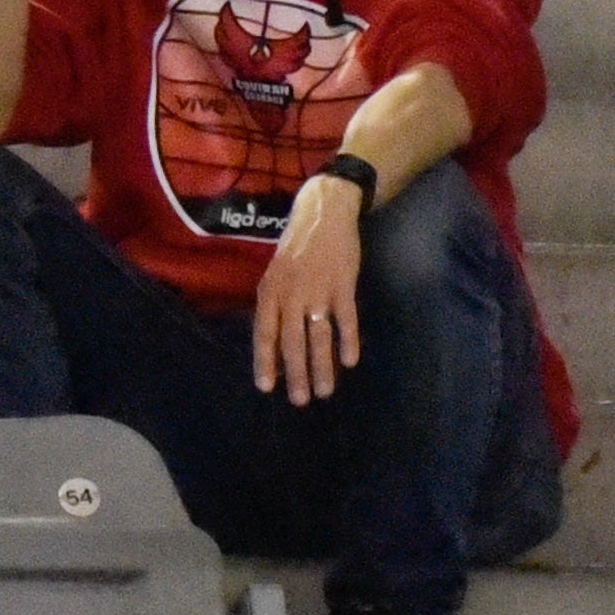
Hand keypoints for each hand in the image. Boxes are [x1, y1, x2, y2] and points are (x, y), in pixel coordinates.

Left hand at [252, 174, 363, 404]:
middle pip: (292, 341)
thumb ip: (276, 306)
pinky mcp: (343, 285)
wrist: (323, 213)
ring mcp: (318, 289)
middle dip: (296, 374)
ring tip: (325, 391)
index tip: (267, 388)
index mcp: (270, 290)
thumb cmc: (296, 248)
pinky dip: (348, 341)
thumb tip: (275, 344)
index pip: (264, 332)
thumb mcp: (276, 273)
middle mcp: (291, 293)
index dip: (266, 361)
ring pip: (318, 336)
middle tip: (300, 401)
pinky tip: (349, 362)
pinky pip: (346, 319)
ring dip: (322, 367)